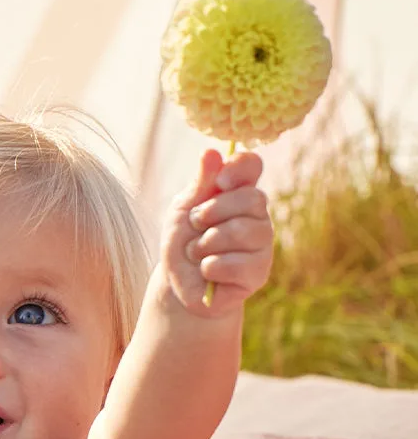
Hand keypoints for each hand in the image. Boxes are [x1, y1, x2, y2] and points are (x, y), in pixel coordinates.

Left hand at [161, 148, 272, 317]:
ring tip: (196, 252)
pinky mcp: (259, 273)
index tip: (220, 181)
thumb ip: (199, 184)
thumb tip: (212, 152)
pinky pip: (234, 264)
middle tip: (195, 226)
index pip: (253, 166)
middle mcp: (257, 215)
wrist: (177, 286)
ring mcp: (262, 245)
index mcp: (239, 193)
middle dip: (212, 212)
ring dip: (205, 244)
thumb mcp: (183, 210)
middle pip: (251, 198)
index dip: (239, 168)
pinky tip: (207, 272)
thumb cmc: (182, 243)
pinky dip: (209, 268)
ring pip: (241, 232)